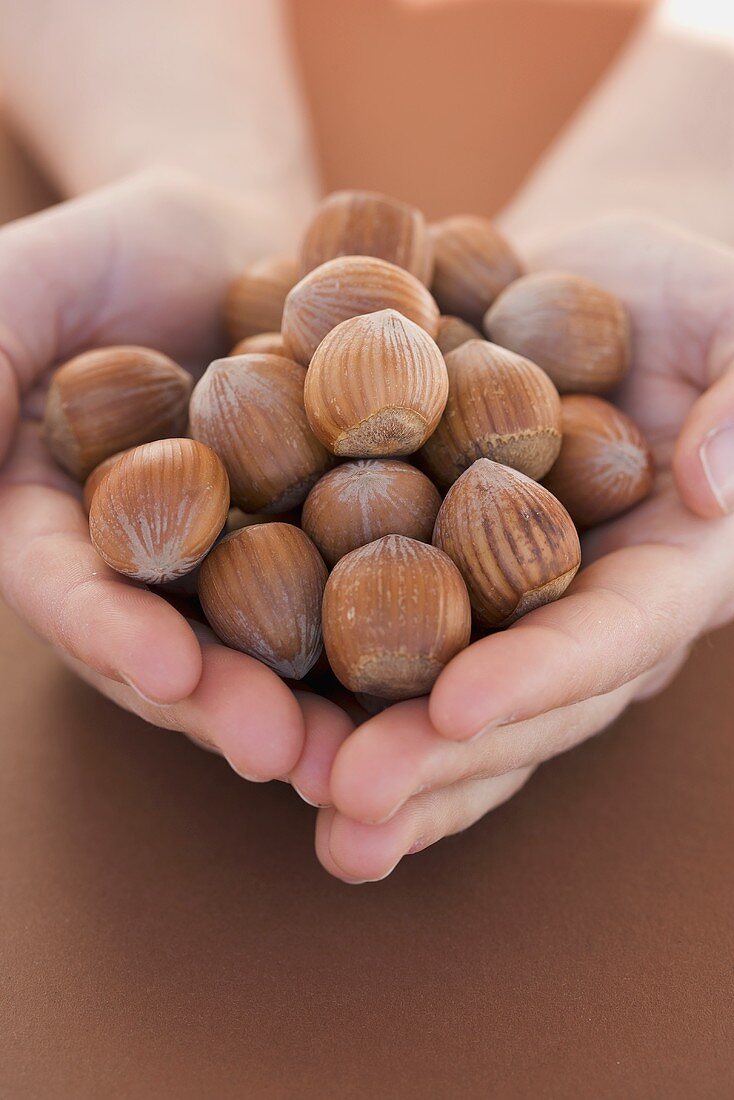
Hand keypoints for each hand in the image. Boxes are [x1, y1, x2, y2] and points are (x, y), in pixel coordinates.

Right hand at [0, 168, 353, 791]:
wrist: (243, 234)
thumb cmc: (116, 251)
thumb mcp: (22, 288)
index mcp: (69, 534)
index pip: (75, 596)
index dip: (113, 638)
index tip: (165, 672)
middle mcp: (164, 576)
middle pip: (185, 652)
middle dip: (231, 705)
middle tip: (285, 754)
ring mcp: (256, 566)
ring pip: (282, 649)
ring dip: (324, 708)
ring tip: (377, 750)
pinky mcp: (339, 542)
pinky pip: (370, 589)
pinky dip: (407, 630)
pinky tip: (460, 666)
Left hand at [312, 215, 733, 881]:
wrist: (583, 285)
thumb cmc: (685, 298)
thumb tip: (715, 490)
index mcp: (658, 575)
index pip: (606, 643)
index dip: (538, 680)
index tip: (457, 712)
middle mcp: (570, 611)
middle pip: (507, 706)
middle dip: (432, 761)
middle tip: (346, 807)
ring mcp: (492, 599)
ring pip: (431, 698)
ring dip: (362, 755)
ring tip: (289, 797)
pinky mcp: (419, 563)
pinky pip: (365, 623)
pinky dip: (309, 670)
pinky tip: (239, 708)